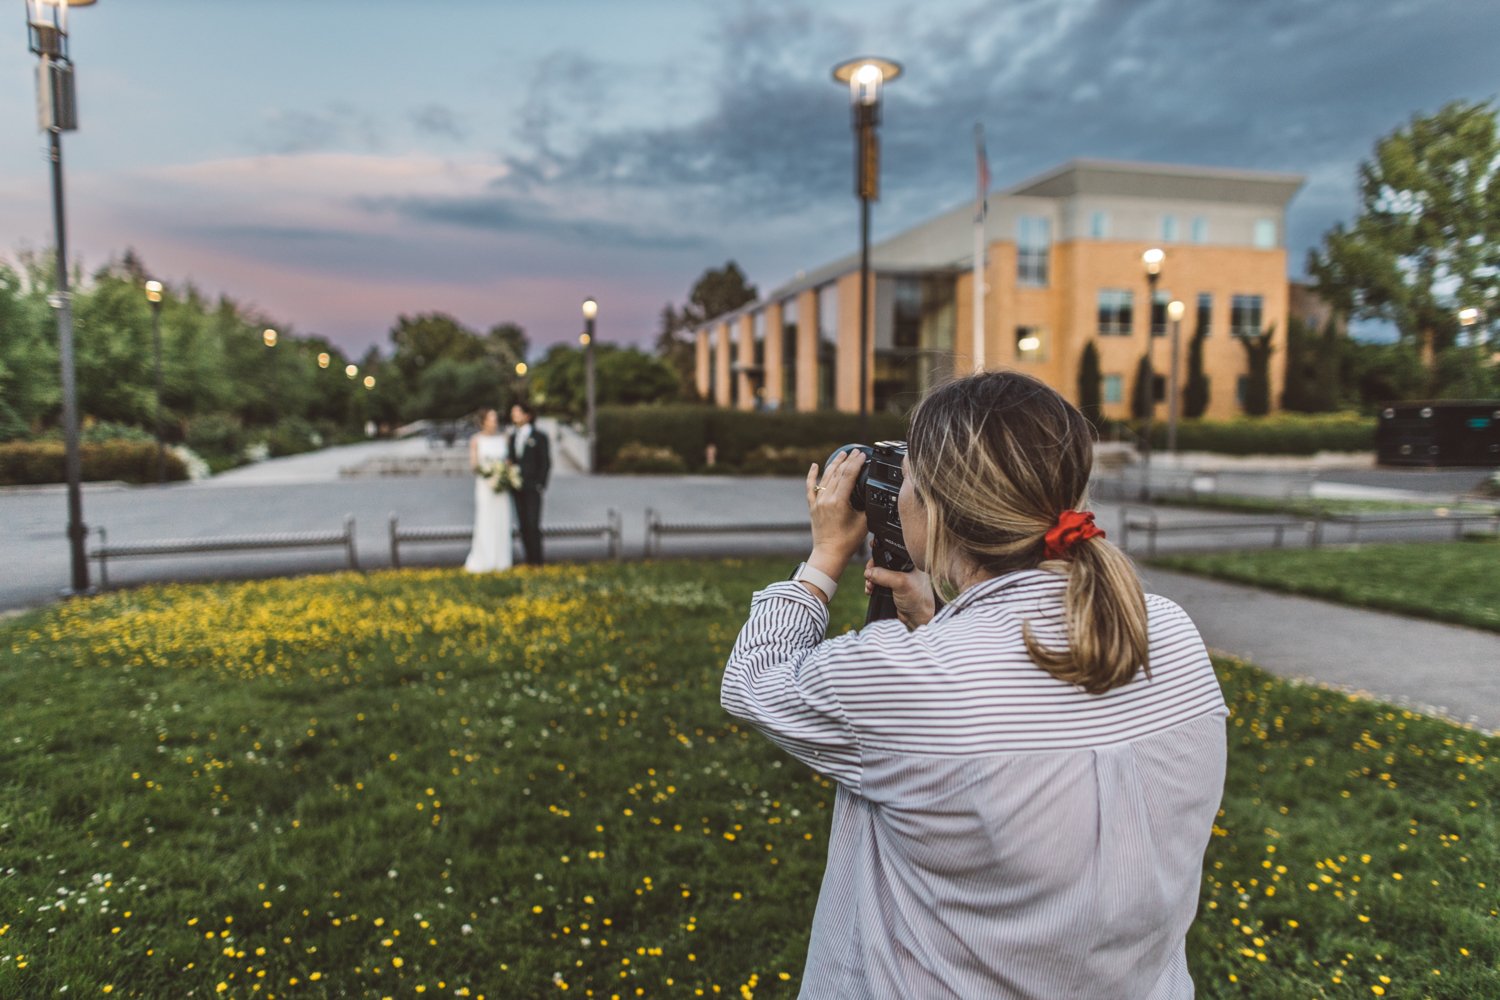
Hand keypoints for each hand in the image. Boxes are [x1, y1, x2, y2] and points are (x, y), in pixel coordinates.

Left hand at [805, 450, 867, 571]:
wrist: (829, 554)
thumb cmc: (847, 542)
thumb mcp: (864, 522)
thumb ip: (867, 505)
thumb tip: (871, 494)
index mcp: (839, 502)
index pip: (848, 475)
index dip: (856, 462)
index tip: (862, 454)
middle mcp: (826, 499)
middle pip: (837, 473)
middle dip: (847, 460)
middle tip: (855, 451)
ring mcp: (818, 502)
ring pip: (826, 477)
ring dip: (835, 464)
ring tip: (843, 454)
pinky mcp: (813, 506)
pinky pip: (810, 487)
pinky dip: (812, 475)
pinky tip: (814, 465)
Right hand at [865, 559, 935, 628]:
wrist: (918, 619)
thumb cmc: (917, 599)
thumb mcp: (901, 583)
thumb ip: (884, 575)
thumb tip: (868, 572)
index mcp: (910, 562)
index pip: (891, 552)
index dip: (880, 554)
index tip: (871, 559)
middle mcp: (904, 569)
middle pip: (882, 563)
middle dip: (872, 569)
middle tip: (868, 576)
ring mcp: (897, 579)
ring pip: (878, 574)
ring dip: (870, 579)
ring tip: (869, 586)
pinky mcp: (892, 589)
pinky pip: (878, 584)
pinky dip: (872, 586)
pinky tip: (870, 591)